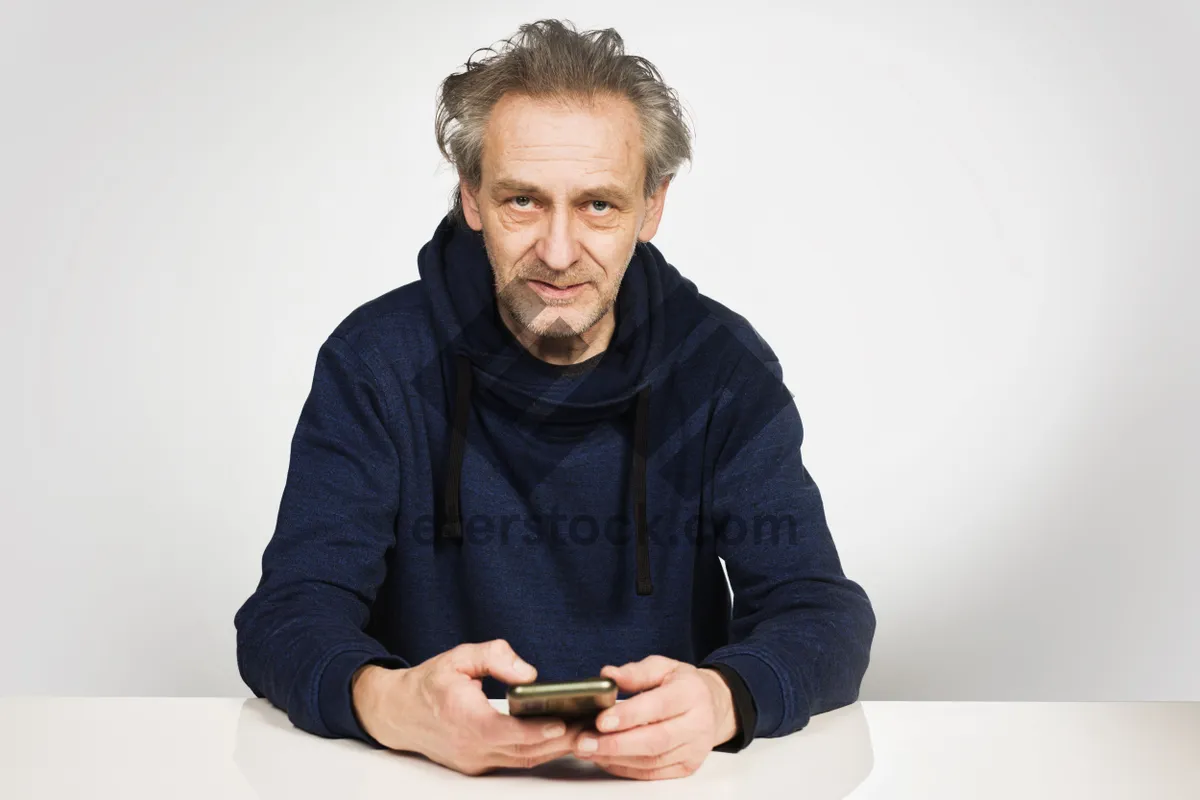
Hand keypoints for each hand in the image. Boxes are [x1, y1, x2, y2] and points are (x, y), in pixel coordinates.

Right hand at [351, 639, 584, 774]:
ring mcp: (474, 761)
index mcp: (464, 718)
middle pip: (523, 750)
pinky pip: (514, 761)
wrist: (396, 713)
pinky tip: (561, 737)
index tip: (566, 722)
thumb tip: (529, 673)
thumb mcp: (459, 657)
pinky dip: (539, 750)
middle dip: (560, 740)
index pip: (507, 732)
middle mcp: (470, 747)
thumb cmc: (429, 683)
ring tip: (587, 730)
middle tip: (593, 725)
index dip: (538, 730)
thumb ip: (494, 657)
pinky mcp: (477, 765)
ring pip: (523, 760)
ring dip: (555, 748)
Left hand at [572, 655, 738, 779]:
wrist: (713, 707)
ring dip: (615, 757)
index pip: (659, 706)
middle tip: (584, 742)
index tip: (601, 720)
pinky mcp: (687, 767)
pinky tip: (605, 758)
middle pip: (654, 740)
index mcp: (691, 693)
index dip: (629, 715)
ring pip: (651, 761)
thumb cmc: (683, 685)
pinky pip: (652, 773)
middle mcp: (697, 724)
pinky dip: (625, 768)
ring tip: (588, 750)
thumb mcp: (663, 667)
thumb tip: (608, 675)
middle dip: (615, 743)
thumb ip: (635, 671)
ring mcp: (694, 749)